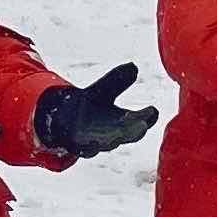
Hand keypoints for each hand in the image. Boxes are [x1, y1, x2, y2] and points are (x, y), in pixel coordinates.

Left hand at [34, 62, 157, 160]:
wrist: (64, 123)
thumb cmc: (91, 106)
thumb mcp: (103, 89)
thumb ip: (117, 80)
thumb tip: (133, 66)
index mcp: (123, 121)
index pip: (142, 120)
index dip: (148, 117)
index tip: (151, 110)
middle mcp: (113, 134)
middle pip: (128, 135)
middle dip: (134, 130)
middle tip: (142, 125)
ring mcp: (96, 142)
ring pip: (108, 144)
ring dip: (112, 138)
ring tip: (117, 133)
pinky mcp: (77, 146)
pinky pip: (84, 149)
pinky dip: (88, 147)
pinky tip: (88, 142)